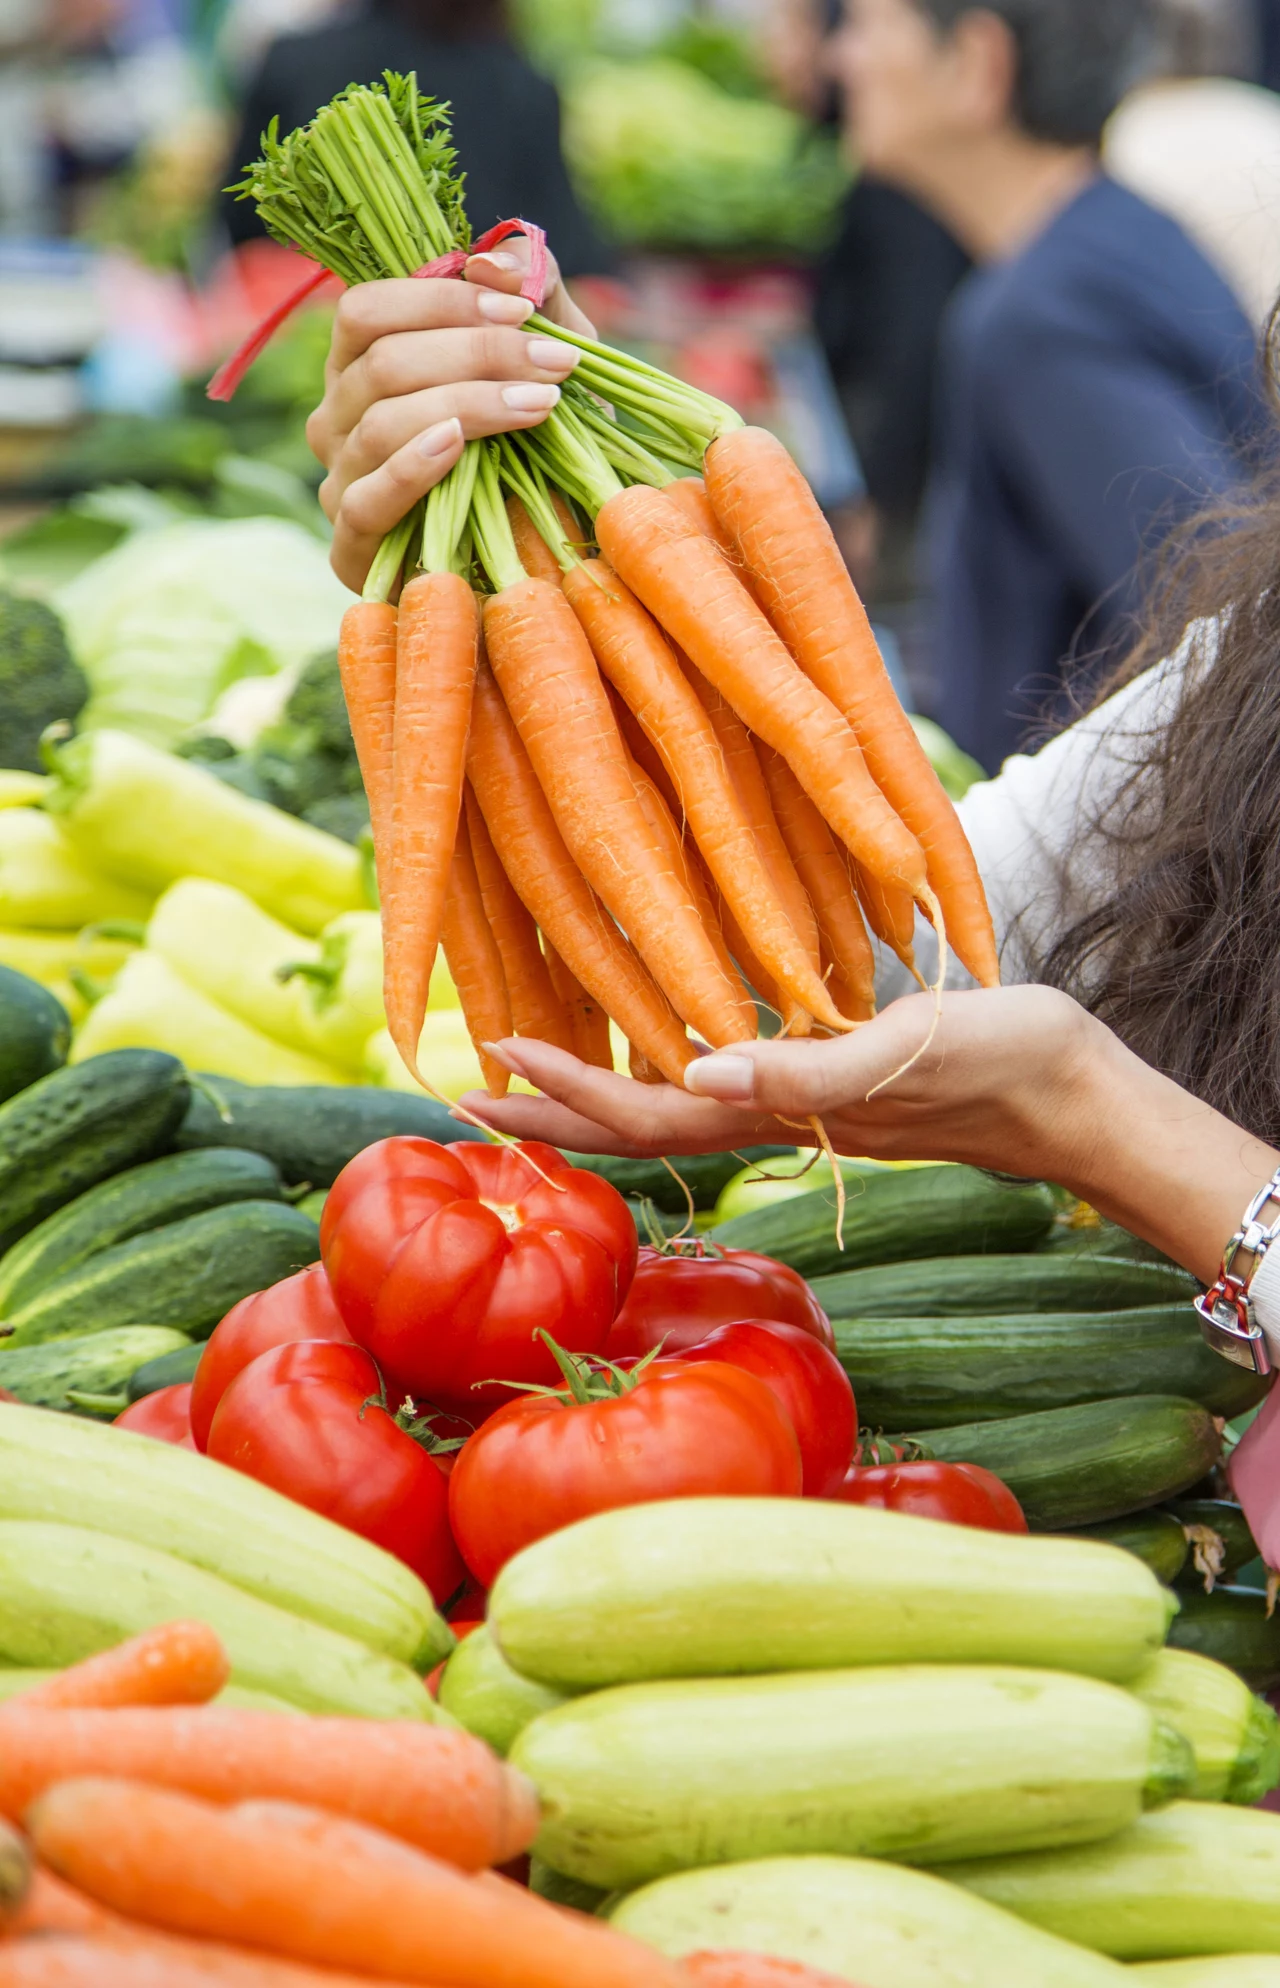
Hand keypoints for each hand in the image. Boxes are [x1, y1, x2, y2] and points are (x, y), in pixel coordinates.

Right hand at [307, 239, 594, 591]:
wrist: (539, 566)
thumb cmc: (539, 455)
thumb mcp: (550, 365)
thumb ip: (532, 295)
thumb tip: (494, 260)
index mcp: (364, 368)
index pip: (366, 310)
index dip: (442, 300)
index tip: (524, 311)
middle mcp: (338, 419)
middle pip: (381, 362)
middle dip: (477, 353)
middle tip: (554, 363)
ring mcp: (339, 484)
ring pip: (380, 422)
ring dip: (467, 404)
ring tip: (537, 407)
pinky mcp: (351, 550)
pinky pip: (368, 498)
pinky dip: (413, 467)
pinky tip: (458, 446)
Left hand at [462, 988, 1099, 1174]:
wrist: (1069, 1091)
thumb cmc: (1002, 1065)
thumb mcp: (908, 1051)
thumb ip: (806, 1070)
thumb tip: (698, 1072)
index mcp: (774, 1110)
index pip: (641, 1112)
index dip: (562, 1092)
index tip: (486, 1059)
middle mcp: (766, 1113)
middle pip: (631, 1123)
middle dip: (544, 1112)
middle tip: (457, 1091)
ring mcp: (789, 1100)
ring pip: (664, 1103)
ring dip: (588, 1093)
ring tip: (522, 1072)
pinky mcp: (818, 1076)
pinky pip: (712, 1078)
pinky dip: (654, 1067)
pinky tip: (640, 1045)